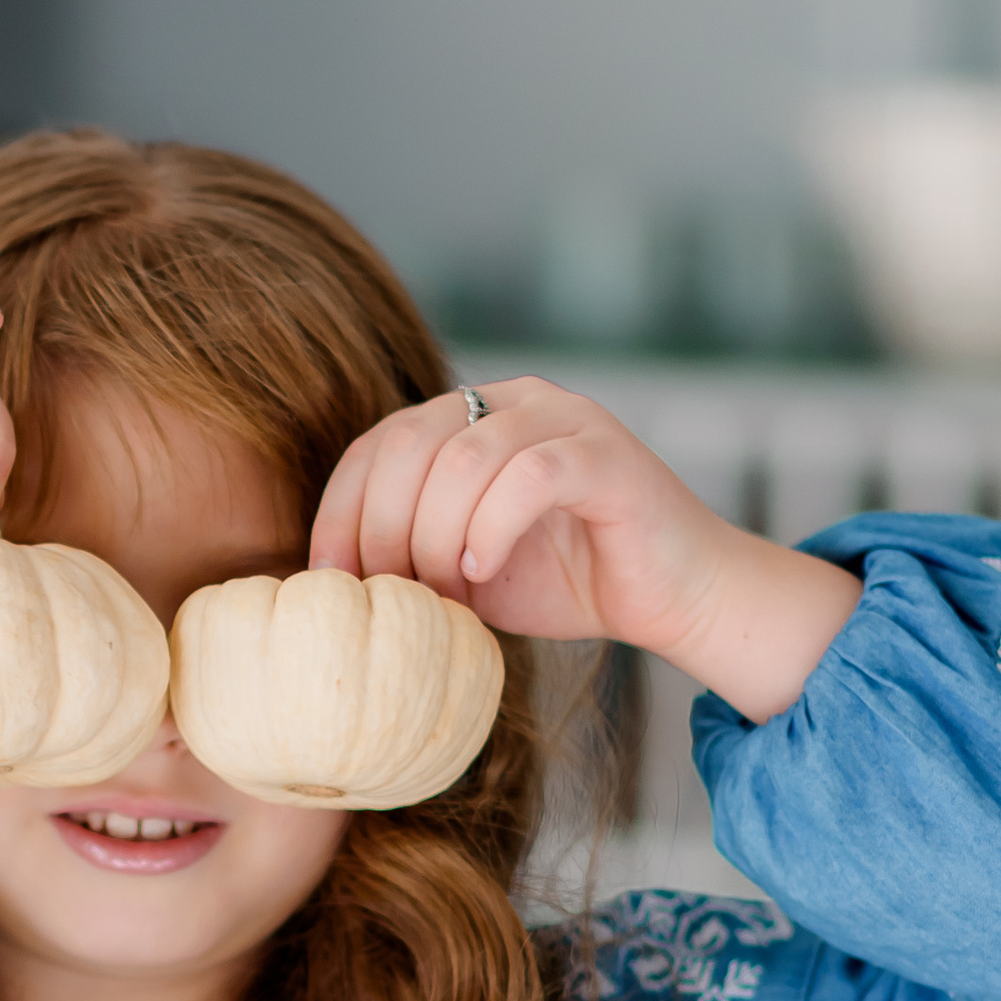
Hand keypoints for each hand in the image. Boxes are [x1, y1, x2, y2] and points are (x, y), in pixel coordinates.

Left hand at [310, 375, 861, 724]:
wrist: (673, 599)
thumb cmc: (568, 582)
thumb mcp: (465, 564)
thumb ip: (411, 548)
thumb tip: (329, 576)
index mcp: (471, 417)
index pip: (378, 443)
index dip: (342, 509)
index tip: (327, 578)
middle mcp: (514, 400)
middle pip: (410, 444)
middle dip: (383, 527)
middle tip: (389, 593)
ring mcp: (564, 418)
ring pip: (464, 457)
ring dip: (436, 535)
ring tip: (445, 591)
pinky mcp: (607, 455)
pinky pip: (529, 474)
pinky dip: (491, 526)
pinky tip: (482, 569)